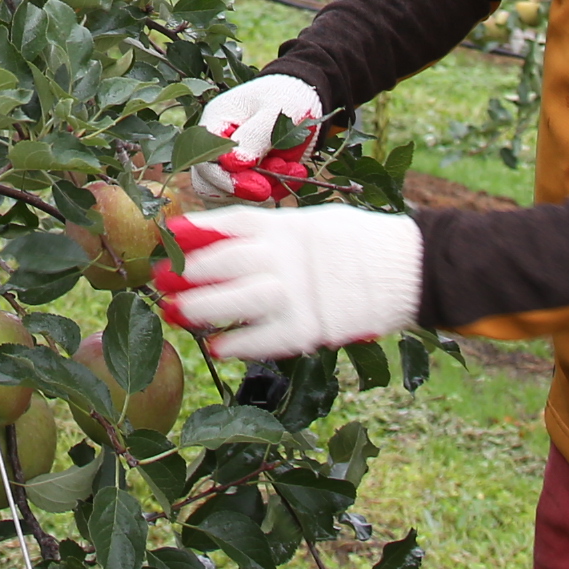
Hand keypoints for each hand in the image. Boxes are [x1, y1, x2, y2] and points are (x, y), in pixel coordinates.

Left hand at [155, 204, 422, 360]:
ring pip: (235, 301)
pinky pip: (265, 339)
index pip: (233, 223)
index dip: (197, 229)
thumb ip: (275, 231)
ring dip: (199, 308)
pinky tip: (215, 346)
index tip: (168, 232)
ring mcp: (298, 293)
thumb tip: (224, 239)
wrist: (411, 269)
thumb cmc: (360, 244)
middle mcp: (287, 256)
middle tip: (157, 277)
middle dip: (186, 270)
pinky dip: (237, 344)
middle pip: (224, 262)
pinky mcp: (312, 328)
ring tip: (172, 312)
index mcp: (289, 224)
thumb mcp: (315, 222)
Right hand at [177, 72, 322, 202]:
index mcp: (213, 125)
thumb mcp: (274, 112)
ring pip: (230, 196)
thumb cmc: (284, 97)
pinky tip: (295, 170)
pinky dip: (276, 190)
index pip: (204, 163)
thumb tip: (232, 164)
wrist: (302, 96)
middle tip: (275, 181)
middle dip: (246, 191)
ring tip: (291, 167)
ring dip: (265, 190)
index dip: (230, 181)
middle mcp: (214, 147)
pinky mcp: (246, 176)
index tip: (263, 186)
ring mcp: (229, 164)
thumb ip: (253, 137)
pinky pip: (252, 198)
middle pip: (209, 186)